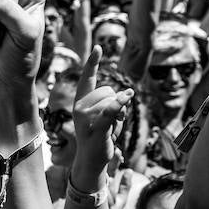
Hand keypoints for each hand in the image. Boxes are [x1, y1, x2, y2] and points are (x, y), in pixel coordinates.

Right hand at [70, 47, 132, 187]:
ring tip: (112, 129)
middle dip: (116, 103)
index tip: (98, 47)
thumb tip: (126, 95)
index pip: (87, 78)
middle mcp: (79, 107)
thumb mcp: (102, 117)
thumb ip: (110, 103)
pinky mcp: (96, 127)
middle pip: (108, 90)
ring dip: (120, 114)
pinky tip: (128, 96)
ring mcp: (86, 118)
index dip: (93, 62)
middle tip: (111, 122)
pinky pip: (110, 110)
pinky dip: (120, 103)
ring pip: (113, 101)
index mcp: (80, 102)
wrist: (90, 161)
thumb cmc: (98, 137)